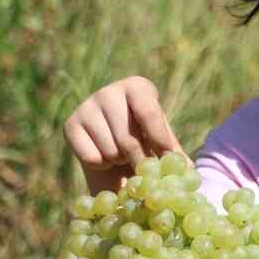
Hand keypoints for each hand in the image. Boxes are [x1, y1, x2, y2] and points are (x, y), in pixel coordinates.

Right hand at [64, 76, 183, 194]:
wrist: (112, 147)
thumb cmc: (145, 140)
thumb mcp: (161, 142)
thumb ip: (174, 153)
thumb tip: (188, 171)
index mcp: (138, 87)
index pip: (149, 112)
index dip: (159, 140)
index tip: (167, 159)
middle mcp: (109, 91)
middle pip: (129, 137)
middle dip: (140, 160)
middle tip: (144, 169)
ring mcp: (86, 106)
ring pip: (110, 150)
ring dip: (120, 162)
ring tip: (122, 155)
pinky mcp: (69, 125)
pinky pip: (91, 158)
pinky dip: (101, 165)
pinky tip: (103, 155)